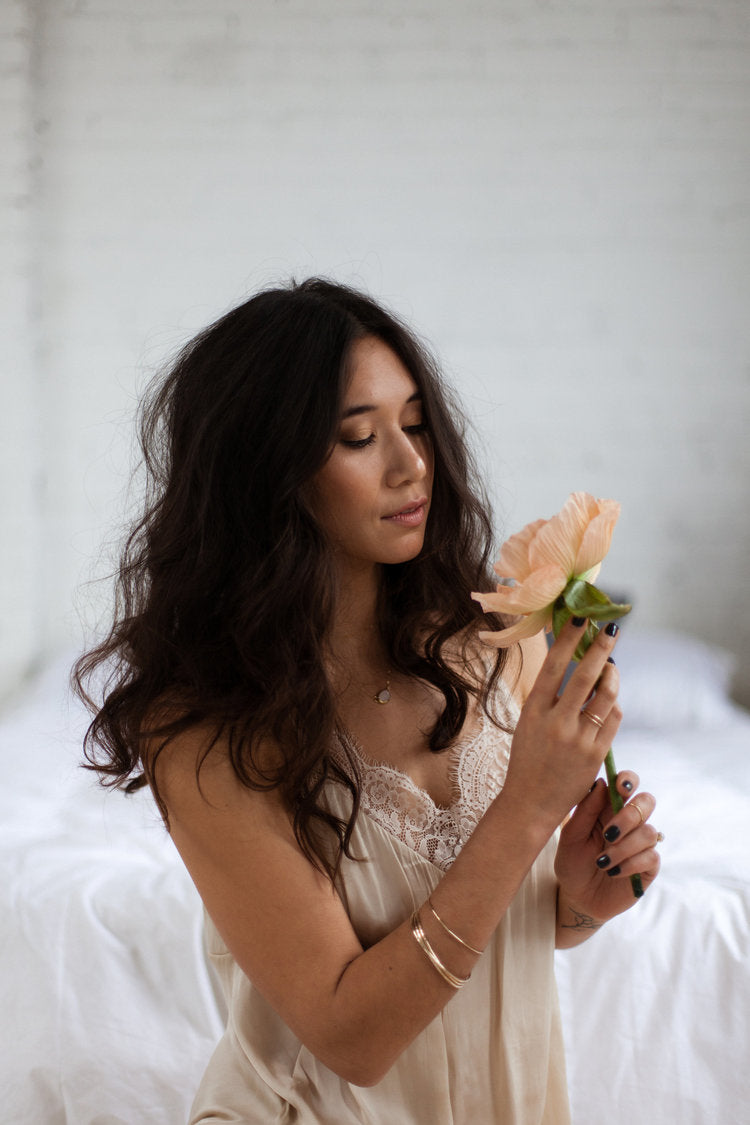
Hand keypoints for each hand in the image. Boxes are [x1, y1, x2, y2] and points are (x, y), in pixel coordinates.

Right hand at [502, 617, 621, 831]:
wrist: (530, 803)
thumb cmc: (528, 759)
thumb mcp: (528, 724)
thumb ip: (548, 698)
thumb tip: (574, 665)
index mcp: (533, 711)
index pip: (553, 666)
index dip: (568, 640)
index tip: (580, 619)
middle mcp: (556, 722)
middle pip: (585, 676)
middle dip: (601, 648)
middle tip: (611, 629)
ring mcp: (578, 739)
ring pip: (606, 696)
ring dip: (612, 676)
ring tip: (611, 667)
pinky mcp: (595, 754)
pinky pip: (613, 719)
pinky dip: (613, 704)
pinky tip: (609, 700)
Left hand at [555, 773, 661, 926]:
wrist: (578, 898)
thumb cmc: (572, 862)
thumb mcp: (571, 836)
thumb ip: (585, 810)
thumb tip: (600, 782)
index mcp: (608, 808)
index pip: (627, 782)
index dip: (628, 780)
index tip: (620, 787)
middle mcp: (629, 822)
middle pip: (646, 801)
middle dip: (629, 816)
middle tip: (608, 834)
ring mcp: (641, 843)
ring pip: (648, 832)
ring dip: (623, 847)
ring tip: (602, 862)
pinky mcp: (649, 866)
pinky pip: (651, 856)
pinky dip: (629, 864)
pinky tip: (613, 872)